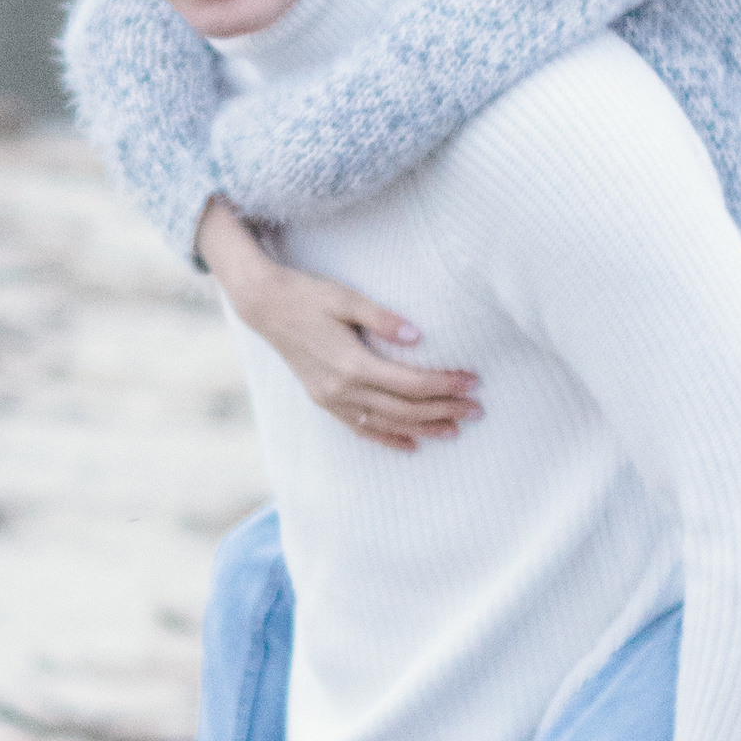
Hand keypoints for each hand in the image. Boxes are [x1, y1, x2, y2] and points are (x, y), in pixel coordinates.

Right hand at [197, 199, 479, 453]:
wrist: (264, 306)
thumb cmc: (307, 294)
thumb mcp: (346, 298)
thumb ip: (382, 318)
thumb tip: (417, 336)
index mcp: (352, 364)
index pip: (411, 383)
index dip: (444, 385)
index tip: (472, 382)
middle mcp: (342, 389)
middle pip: (404, 408)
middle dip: (444, 410)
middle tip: (477, 410)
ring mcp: (331, 399)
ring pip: (386, 424)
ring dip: (422, 429)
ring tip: (454, 431)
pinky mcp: (324, 400)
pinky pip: (361, 428)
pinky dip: (387, 439)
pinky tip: (410, 445)